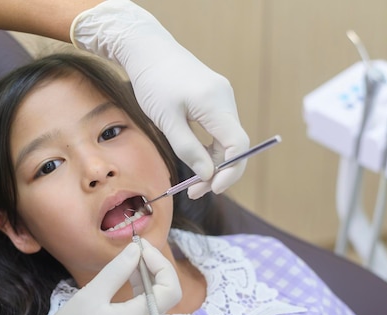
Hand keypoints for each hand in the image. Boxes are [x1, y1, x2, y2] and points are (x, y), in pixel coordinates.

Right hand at [0, 240, 181, 314]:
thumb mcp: (90, 295)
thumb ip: (117, 270)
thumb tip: (135, 249)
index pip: (171, 289)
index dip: (160, 263)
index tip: (141, 247)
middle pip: (166, 294)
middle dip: (155, 268)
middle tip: (136, 249)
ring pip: (157, 302)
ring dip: (149, 278)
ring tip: (130, 260)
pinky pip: (145, 311)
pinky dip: (141, 292)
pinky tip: (127, 279)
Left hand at [71, 0, 249, 198]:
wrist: (149, 51)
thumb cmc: (154, 82)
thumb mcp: (167, 120)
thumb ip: (188, 148)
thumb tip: (207, 175)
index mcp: (216, 104)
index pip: (238, 145)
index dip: (230, 171)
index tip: (212, 189)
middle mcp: (226, 100)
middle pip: (235, 146)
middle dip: (220, 172)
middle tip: (195, 192)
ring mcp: (222, 99)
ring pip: (227, 141)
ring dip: (213, 164)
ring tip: (192, 183)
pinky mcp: (215, 100)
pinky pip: (220, 131)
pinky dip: (210, 150)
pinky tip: (197, 161)